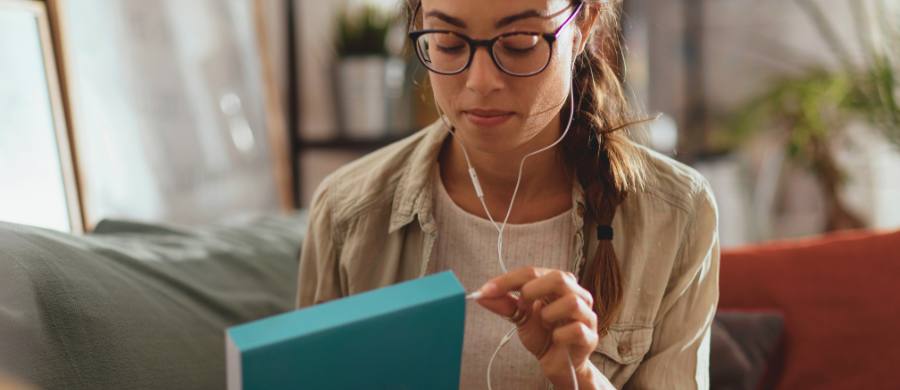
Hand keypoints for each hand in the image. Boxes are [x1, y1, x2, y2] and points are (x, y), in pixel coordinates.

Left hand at [474, 266, 602, 388]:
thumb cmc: (543, 335)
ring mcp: (586, 315)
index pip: (532, 271)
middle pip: (559, 278)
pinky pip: (575, 329)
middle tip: (521, 304)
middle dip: (533, 290)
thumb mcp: (520, 317)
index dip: (507, 280)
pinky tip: (555, 338)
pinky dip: (559, 334)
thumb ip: (504, 304)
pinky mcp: (590, 337)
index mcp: (559, 284)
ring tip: (544, 324)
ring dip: (548, 314)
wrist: (557, 363)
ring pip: (571, 302)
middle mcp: (577, 294)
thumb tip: (481, 295)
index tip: (486, 290)